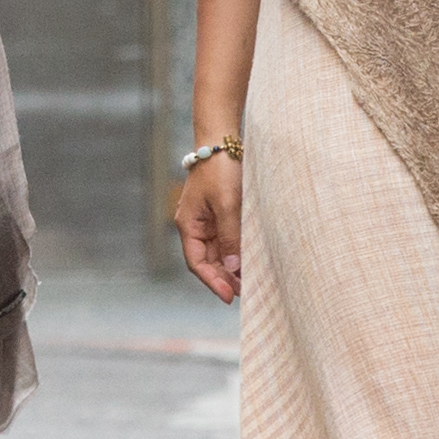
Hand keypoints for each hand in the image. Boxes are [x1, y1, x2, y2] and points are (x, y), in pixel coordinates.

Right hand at [171, 153, 240, 303]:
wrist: (222, 141)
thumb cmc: (220, 170)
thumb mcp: (226, 204)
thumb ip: (229, 235)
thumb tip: (232, 266)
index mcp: (189, 225)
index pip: (197, 263)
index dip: (212, 281)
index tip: (229, 296)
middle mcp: (196, 226)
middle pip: (207, 261)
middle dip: (224, 277)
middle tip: (245, 292)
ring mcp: (207, 220)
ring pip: (218, 252)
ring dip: (231, 267)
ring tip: (249, 281)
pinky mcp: (220, 214)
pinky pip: (226, 239)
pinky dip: (236, 252)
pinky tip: (249, 260)